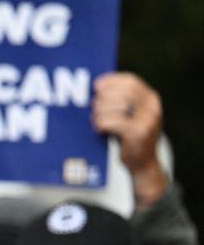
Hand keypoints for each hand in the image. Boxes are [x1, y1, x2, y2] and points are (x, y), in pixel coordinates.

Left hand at [91, 72, 166, 205]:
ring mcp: (147, 120)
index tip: (96, 85)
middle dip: (102, 98)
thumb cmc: (130, 137)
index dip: (111, 81)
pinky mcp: (137, 133)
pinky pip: (112, 122)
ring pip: (115, 106)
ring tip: (95, 120)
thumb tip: (96, 88)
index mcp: (151, 99)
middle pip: (121, 92)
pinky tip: (99, 130)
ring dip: (99, 112)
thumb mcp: (130, 115)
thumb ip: (121, 101)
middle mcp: (152, 107)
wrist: (143, 164)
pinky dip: (101, 124)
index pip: (131, 81)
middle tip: (92, 106)